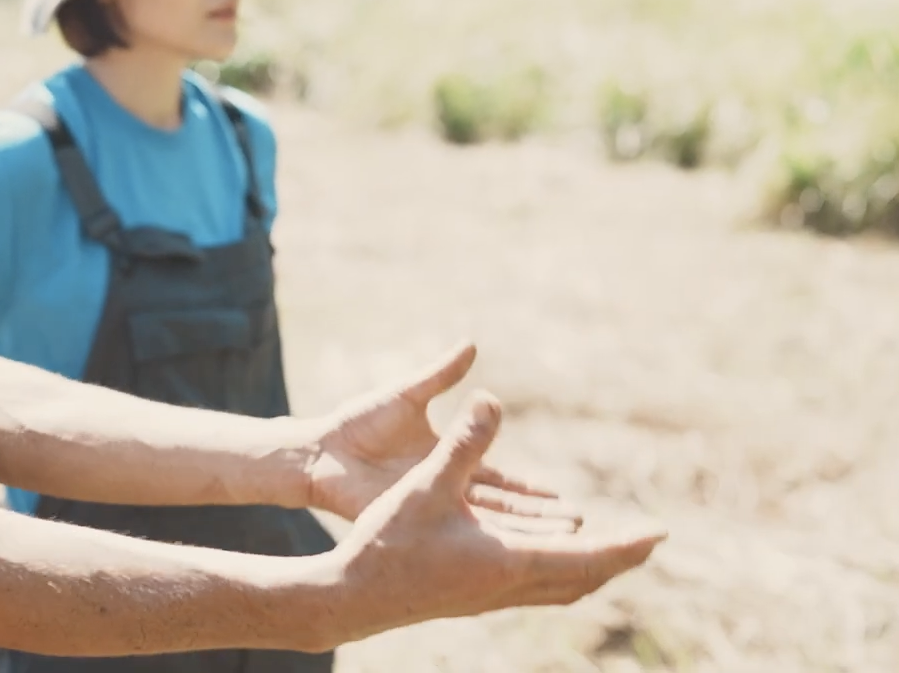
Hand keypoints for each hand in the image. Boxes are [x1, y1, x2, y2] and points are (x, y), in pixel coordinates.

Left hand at [301, 343, 580, 527]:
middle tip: (577, 528)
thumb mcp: (408, 395)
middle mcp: (445, 488)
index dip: (532, 491)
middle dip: (538, 519)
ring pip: (482, 525)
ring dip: (517, 535)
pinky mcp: (411, 518)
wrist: (320, 450)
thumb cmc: (359, 423)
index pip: (501, 479)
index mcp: (448, 460)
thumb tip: (473, 345)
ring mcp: (429, 507)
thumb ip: (441, 375)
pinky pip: (451, 532)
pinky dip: (480, 540)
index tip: (562, 498)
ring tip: (552, 546)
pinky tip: (506, 554)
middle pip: (501, 508)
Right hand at [327, 393, 664, 642]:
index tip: (660, 532)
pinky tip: (548, 558)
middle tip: (649, 538)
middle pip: (583, 576)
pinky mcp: (474, 597)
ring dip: (591, 566)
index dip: (626, 542)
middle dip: (619, 556)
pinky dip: (561, 571)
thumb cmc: (387, 542)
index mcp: (508, 560)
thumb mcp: (427, 484)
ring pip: (561, 587)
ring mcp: (491, 597)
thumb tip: (492, 398)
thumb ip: (463, 443)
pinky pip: (538, 588)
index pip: (587, 555)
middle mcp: (508, 586)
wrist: (351, 598)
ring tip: (610, 548)